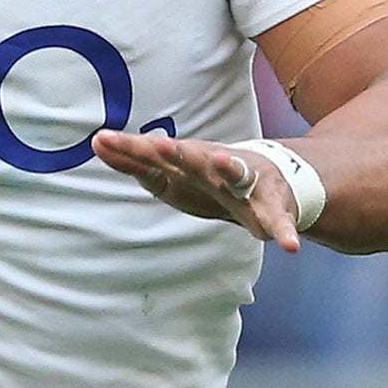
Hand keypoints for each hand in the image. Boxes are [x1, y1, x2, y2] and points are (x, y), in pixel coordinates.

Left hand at [92, 129, 302, 250]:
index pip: (155, 155)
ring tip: (223, 161)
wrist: (272, 178)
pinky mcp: (272, 208)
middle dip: (178, 153)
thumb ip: (136, 160)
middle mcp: (216, 167)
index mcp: (190, 161)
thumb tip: (97, 142)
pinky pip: (278, 222)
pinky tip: (290, 247)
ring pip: (238, 175)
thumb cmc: (210, 176)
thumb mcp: (171, 171)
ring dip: (229, 168)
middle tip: (159, 145)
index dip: (131, 150)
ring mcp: (247, 185)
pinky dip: (284, 233)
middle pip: (194, 158)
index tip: (104, 140)